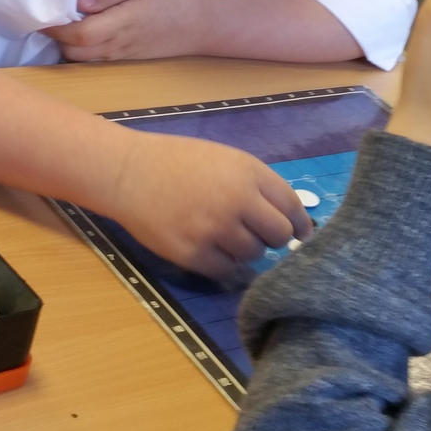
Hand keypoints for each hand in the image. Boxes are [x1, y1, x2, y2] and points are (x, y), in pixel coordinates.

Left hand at [45, 0, 203, 61]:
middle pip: (72, 51)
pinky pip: (92, 61)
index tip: (41, 12)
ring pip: (80, 59)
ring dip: (66, 45)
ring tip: (62, 23)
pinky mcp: (121, 60)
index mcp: (120, 24)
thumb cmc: (168, 0)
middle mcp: (116, 46)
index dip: (55, 27)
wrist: (195, 27)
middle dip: (55, 37)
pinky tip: (80, 33)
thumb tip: (80, 3)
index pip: (78, 34)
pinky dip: (78, 50)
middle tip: (49, 15)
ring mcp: (118, 56)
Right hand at [111, 130, 311, 274]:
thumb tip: (291, 222)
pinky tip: (210, 247)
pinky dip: (224, 263)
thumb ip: (258, 187)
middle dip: (274, 238)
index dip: (300, 224)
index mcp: (248, 173)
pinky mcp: (193, 254)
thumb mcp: (227, 161)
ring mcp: (215, 229)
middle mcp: (237, 201)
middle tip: (257, 234)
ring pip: (254, 254)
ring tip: (223, 234)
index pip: (292, 207)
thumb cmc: (180, 163)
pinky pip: (227, 270)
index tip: (301, 235)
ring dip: (246, 249)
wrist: (129, 173)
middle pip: (279, 235)